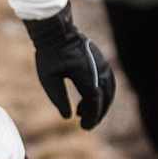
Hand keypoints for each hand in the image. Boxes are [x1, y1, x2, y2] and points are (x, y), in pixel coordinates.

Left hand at [23, 2, 115, 129]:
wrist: (56, 31)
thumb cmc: (49, 54)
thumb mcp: (48, 78)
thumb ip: (59, 98)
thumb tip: (68, 116)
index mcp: (86, 75)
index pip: (94, 101)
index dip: (92, 117)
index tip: (84, 127)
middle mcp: (98, 70)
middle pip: (105, 98)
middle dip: (98, 114)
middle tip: (86, 125)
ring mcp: (101, 64)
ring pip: (109, 90)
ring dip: (101, 104)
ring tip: (85, 114)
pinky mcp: (101, 61)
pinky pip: (107, 81)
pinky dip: (102, 93)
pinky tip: (88, 100)